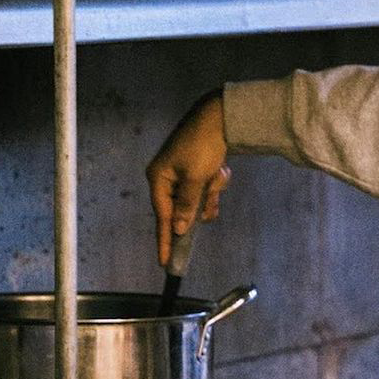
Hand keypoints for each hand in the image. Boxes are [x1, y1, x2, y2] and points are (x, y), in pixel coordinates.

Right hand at [143, 89, 230, 264]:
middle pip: (184, 209)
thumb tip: (180, 228)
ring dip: (211, 192)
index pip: (162, 217)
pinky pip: (206, 189)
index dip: (166, 240)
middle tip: (211, 194)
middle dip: (201, 204)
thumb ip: (187, 205)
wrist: (220, 117)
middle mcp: (167, 178)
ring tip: (217, 174)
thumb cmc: (202, 145)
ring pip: (198, 201)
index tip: (165, 262)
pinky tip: (220, 168)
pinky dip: (215, 183)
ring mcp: (182, 174)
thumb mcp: (195, 178)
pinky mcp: (196, 170)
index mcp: (159, 179)